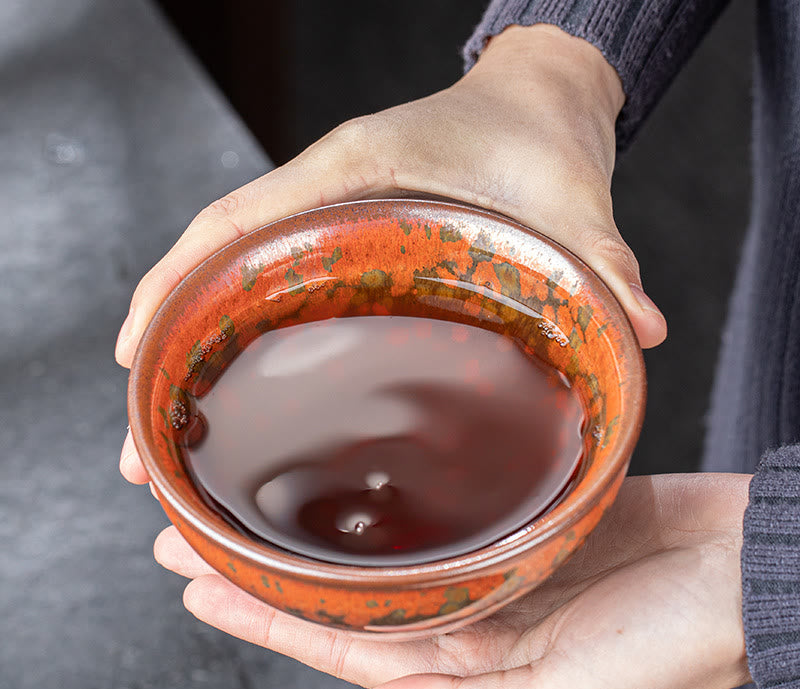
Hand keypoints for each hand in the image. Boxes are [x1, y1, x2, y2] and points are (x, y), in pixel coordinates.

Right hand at [118, 23, 666, 483]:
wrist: (539, 101)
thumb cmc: (535, 137)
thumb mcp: (567, 199)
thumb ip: (600, 260)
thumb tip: (642, 330)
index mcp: (352, 172)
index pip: (235, 224)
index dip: (175, 287)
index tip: (134, 355)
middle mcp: (322, 197)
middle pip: (210, 264)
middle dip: (163, 340)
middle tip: (143, 445)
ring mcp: (327, 221)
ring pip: (230, 279)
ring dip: (188, 345)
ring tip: (166, 431)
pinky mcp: (345, 243)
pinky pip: (271, 285)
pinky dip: (236, 332)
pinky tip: (233, 391)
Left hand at [154, 474, 750, 688]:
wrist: (745, 565)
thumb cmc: (675, 637)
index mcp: (474, 662)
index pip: (346, 646)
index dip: (270, 619)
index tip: (200, 587)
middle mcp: (472, 613)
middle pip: (348, 596)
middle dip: (268, 572)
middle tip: (190, 535)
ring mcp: (494, 561)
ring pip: (384, 550)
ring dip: (319, 532)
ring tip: (248, 505)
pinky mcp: (520, 516)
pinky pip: (439, 512)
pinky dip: (393, 501)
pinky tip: (354, 482)